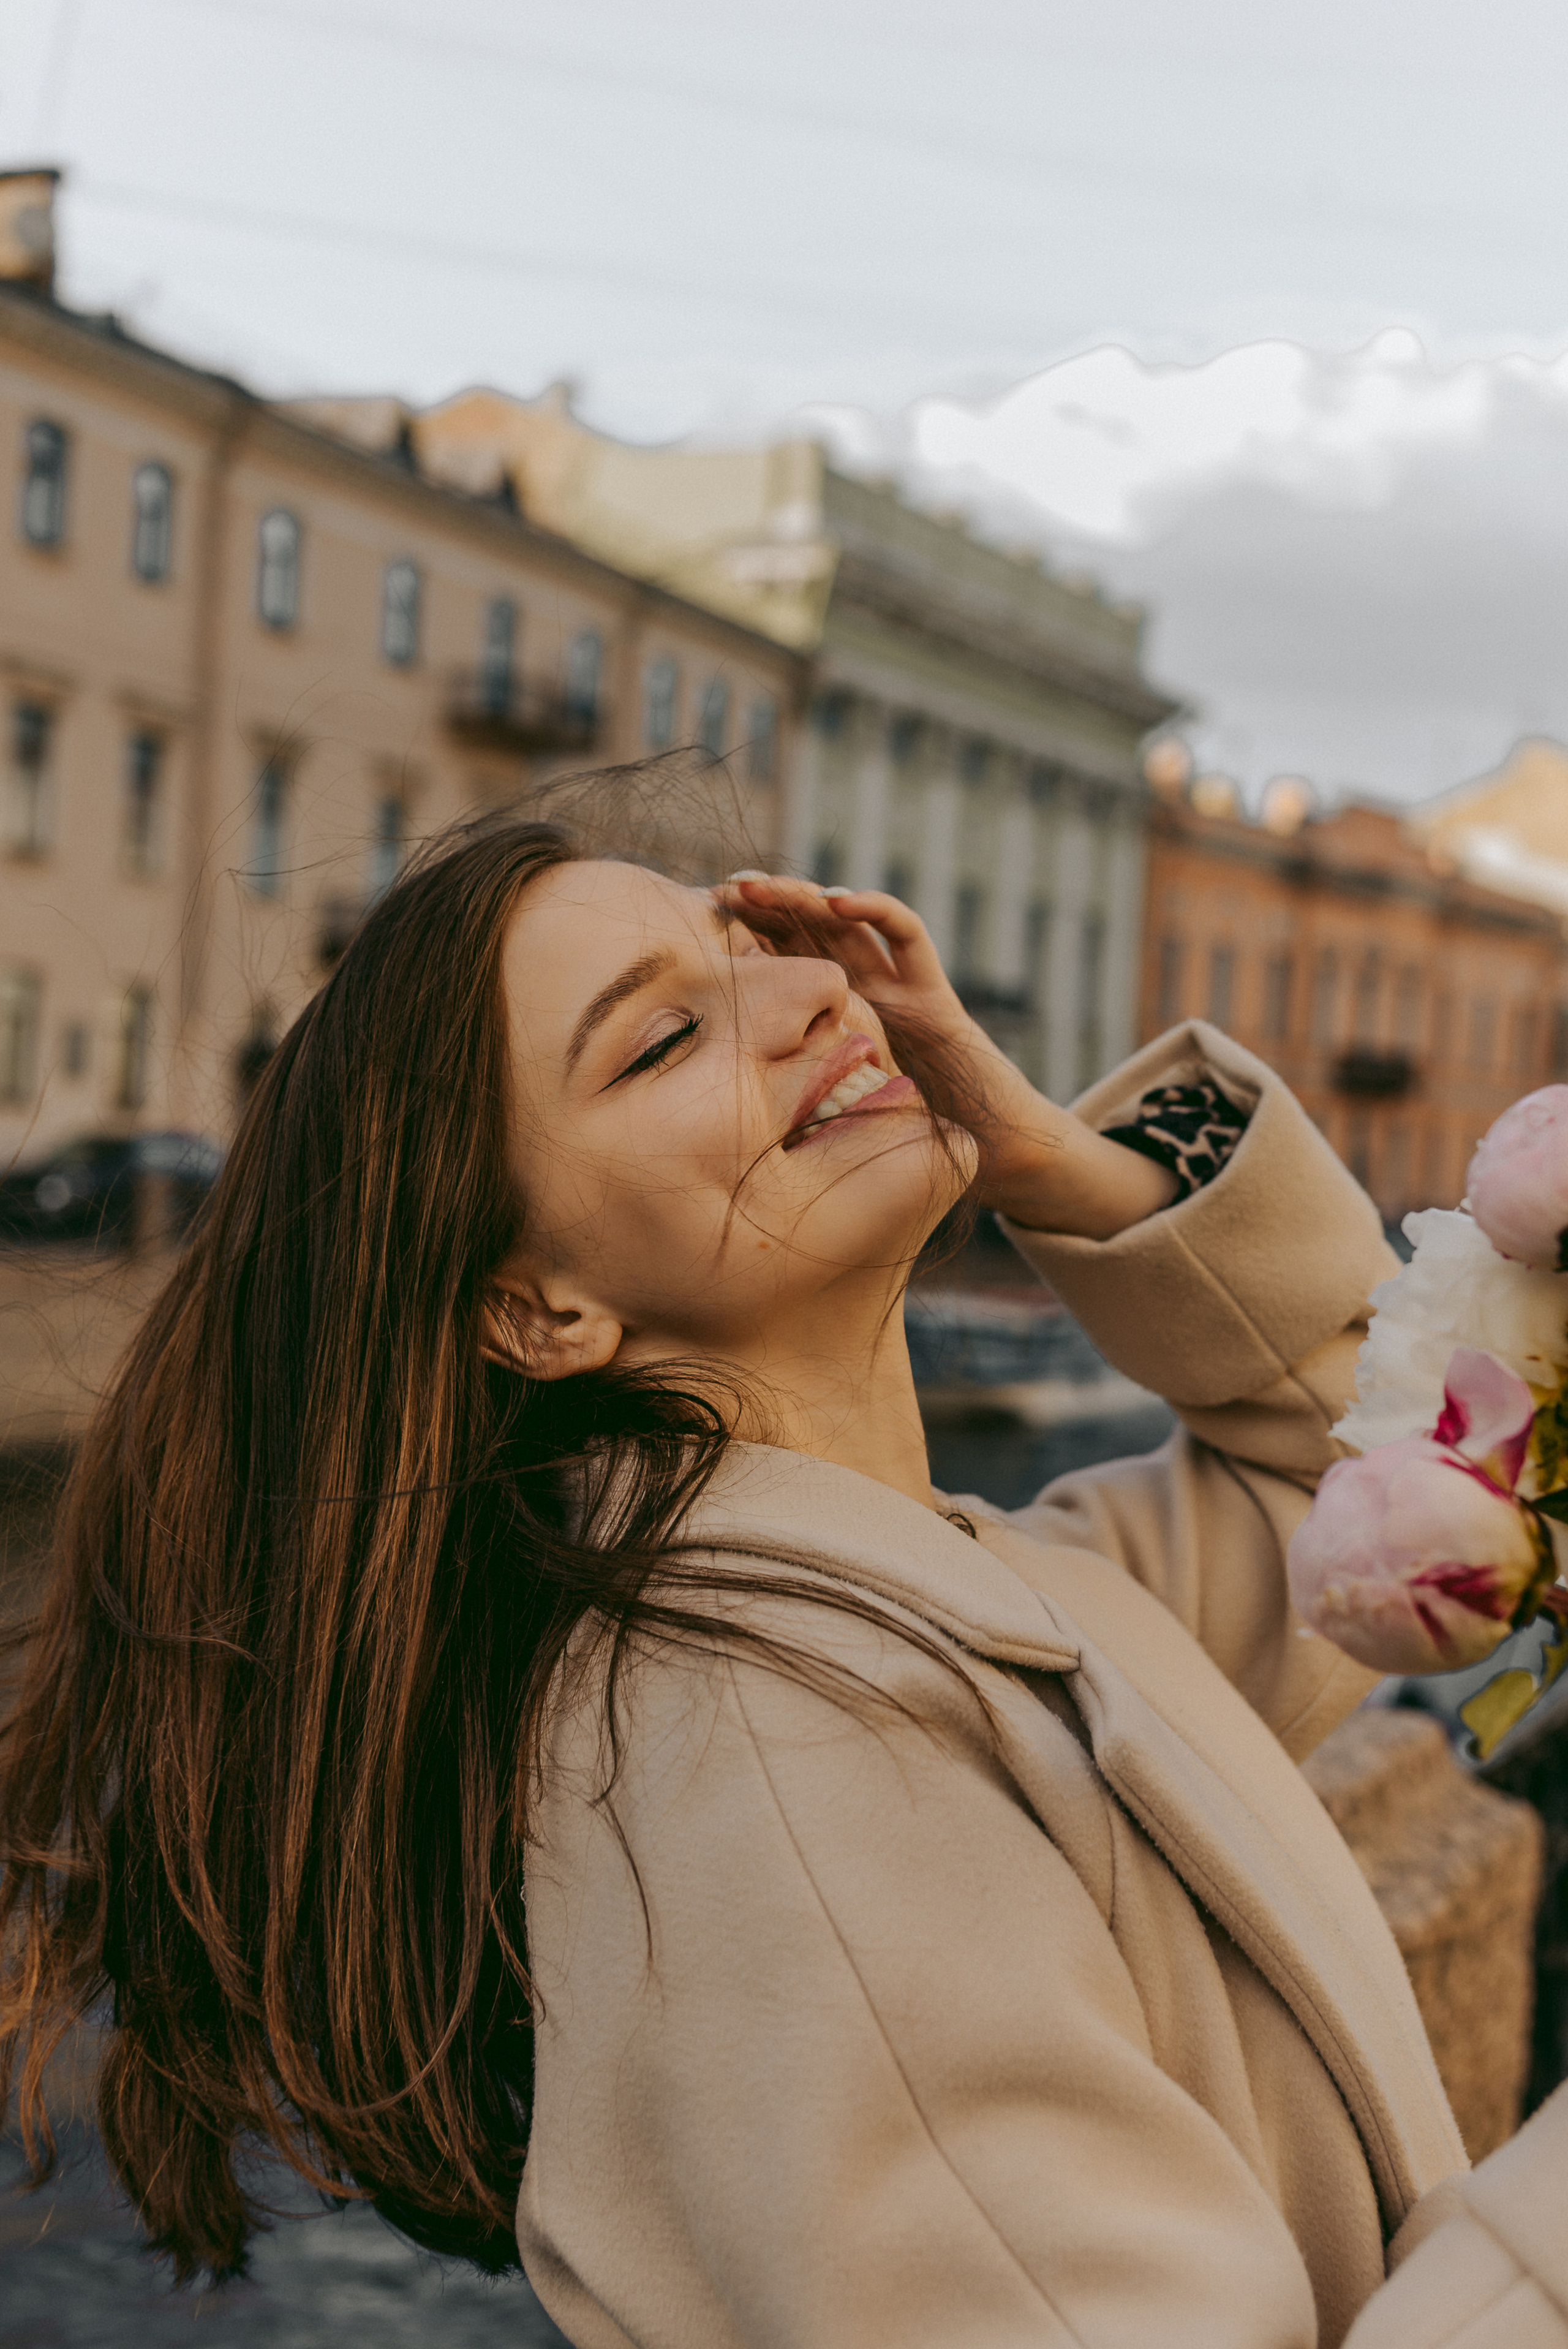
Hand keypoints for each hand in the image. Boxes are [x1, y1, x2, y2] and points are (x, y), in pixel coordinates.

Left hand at [714, 874, 1176, 1238]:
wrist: (986, 1153)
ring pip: (850, 921)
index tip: (698, 917)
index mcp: (832, 1013)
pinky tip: (840, 899)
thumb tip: (704, 1108)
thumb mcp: (822, 1112)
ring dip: (804, 896)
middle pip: (809, 929)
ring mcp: (899, 985)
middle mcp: (863, 990)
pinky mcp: (934, 992)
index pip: (782, 955)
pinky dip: (877, 909)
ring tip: (762, 886)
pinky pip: (908, 937)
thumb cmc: (901, 1140)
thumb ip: (782, 1094)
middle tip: (721, 889)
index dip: (743, 931)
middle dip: (766, 902)